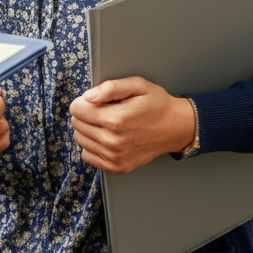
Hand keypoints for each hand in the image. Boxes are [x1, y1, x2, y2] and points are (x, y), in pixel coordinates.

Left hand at [69, 77, 194, 173]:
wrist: (177, 128)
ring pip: (80, 139)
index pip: (76, 109)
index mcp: (116, 119)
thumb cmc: (157, 104)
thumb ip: (110, 87)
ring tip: (107, 124)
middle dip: (86, 114)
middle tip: (105, 111)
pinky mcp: (118, 166)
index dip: (84, 101)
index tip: (97, 101)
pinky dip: (92, 146)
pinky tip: (106, 137)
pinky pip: (88, 156)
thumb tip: (88, 96)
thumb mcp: (138, 85)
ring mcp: (116, 157)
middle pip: (76, 124)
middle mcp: (114, 141)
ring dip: (88, 130)